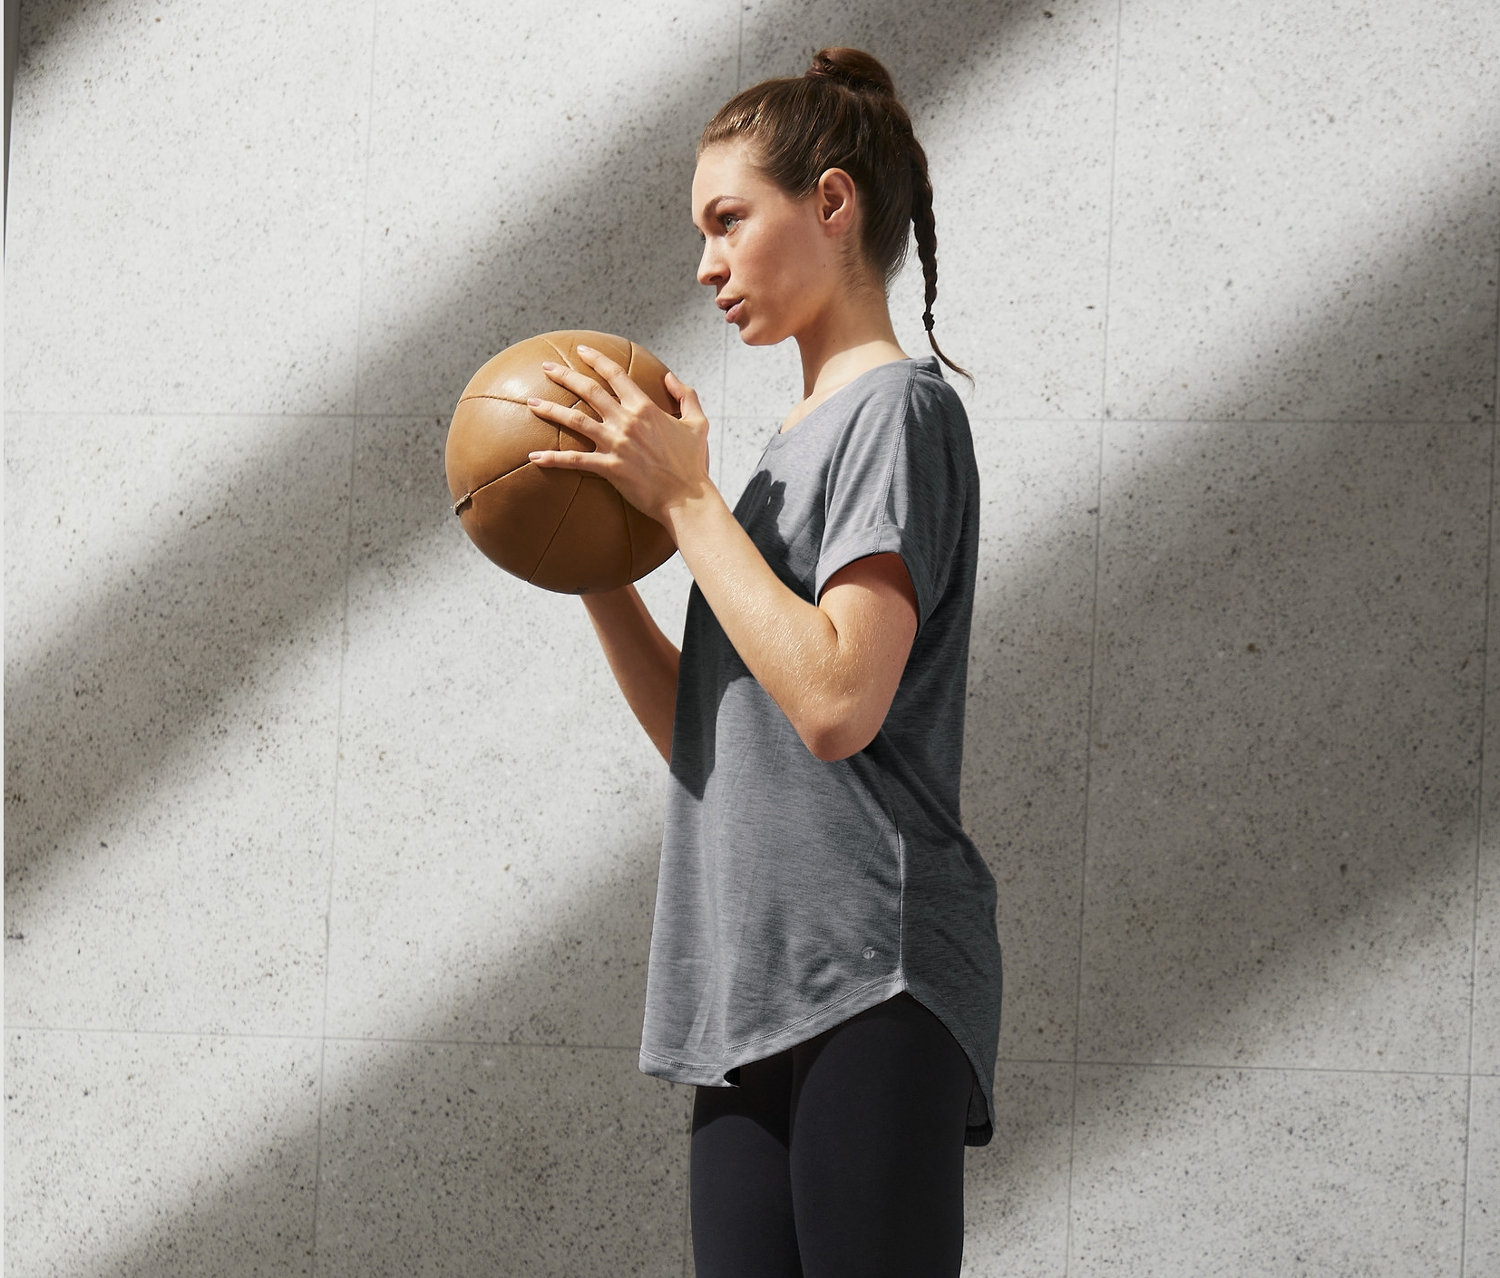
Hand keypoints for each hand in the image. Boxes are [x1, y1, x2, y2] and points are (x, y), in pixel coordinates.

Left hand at [526, 345, 711, 524]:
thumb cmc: (693, 464)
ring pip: (575, 419)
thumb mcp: (698, 423)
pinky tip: (534, 456)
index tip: (581, 351)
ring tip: (531, 403)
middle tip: (546, 368)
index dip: (597, 359)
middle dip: (564, 376)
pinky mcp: (609, 467)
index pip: (616, 375)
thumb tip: (670, 378)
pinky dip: (552, 458)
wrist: (687, 498)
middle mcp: (626, 421)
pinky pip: (574, 460)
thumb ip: (686, 396)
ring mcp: (615, 444)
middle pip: (589, 391)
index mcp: (645, 408)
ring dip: (550, 410)